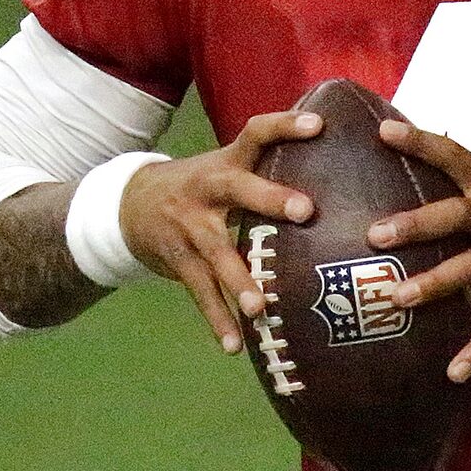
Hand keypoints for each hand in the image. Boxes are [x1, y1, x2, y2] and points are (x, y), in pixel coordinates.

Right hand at [119, 109, 322, 352]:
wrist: (129, 204)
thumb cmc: (203, 186)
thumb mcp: (227, 165)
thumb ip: (269, 167)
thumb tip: (341, 164)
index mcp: (227, 162)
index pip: (256, 134)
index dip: (284, 126)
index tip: (317, 125)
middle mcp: (209, 190)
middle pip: (240, 190)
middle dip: (272, 199)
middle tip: (306, 211)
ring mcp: (191, 227)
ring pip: (218, 253)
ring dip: (240, 281)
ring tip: (262, 307)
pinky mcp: (180, 260)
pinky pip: (201, 292)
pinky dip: (218, 320)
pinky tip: (236, 345)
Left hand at [367, 119, 470, 381]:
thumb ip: (467, 193)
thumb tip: (408, 184)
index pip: (453, 154)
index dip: (419, 141)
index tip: (383, 131)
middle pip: (455, 214)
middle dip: (415, 224)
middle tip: (376, 234)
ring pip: (470, 266)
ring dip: (434, 283)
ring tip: (399, 298)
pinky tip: (454, 370)